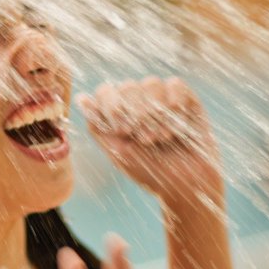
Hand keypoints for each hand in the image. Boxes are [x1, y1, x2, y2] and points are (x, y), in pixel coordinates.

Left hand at [77, 77, 222, 206]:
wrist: (188, 185)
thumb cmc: (150, 172)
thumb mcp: (118, 152)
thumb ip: (98, 125)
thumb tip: (81, 98)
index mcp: (119, 114)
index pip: (105, 91)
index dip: (111, 106)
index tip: (122, 131)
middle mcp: (139, 103)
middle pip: (128, 86)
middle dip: (135, 113)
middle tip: (145, 140)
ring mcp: (162, 100)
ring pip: (151, 83)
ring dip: (155, 112)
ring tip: (161, 138)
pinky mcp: (187, 100)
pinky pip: (176, 84)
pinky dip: (175, 101)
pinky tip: (177, 122)